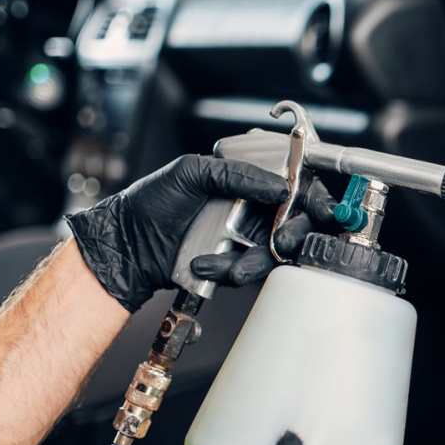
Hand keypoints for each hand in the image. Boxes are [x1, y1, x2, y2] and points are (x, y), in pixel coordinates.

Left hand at [66, 155, 334, 311]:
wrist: (127, 246)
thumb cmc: (151, 202)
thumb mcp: (191, 172)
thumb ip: (238, 174)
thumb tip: (280, 187)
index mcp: (246, 178)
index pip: (296, 183)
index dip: (314, 197)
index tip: (316, 209)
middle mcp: (253, 207)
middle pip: (298, 222)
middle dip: (294, 234)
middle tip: (279, 241)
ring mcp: (247, 237)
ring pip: (278, 253)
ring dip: (256, 261)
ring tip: (228, 264)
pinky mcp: (237, 263)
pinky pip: (253, 271)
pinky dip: (233, 271)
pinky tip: (207, 265)